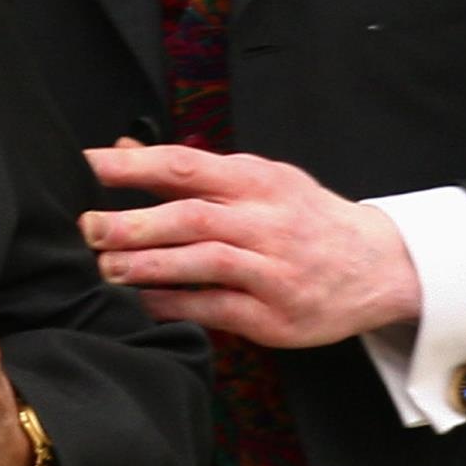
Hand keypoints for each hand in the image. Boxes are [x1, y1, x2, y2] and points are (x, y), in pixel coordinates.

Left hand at [81, 145, 420, 345]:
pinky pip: (216, 309)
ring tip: (105, 268)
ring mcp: (272, 270)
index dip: (134, 165)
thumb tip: (123, 149)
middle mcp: (264, 221)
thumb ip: (191, 170)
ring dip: (149, 266)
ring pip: (203, 263)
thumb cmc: (303, 216)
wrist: (378, 265)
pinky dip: (176, 305)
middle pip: (192, 216)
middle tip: (87, 228)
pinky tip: (142, 302)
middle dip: (134, 222)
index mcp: (256, 179)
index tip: (88, 166)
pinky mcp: (275, 316)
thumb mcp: (257, 179)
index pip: (186, 164)